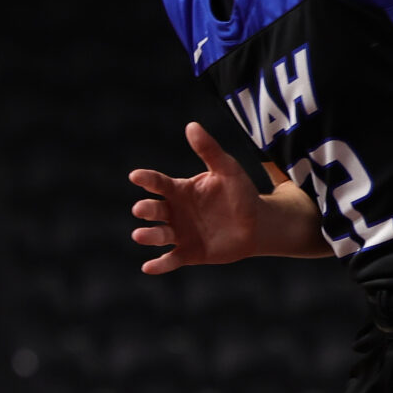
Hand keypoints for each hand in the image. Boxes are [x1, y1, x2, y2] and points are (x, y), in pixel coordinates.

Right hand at [129, 123, 265, 272]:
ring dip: (147, 235)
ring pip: (157, 235)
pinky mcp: (187, 253)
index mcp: (179, 191)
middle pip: (153, 210)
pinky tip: (148, 267)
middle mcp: (174, 212)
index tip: (136, 176)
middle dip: (145, 210)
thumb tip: (192, 125)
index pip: (158, 184)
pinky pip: (170, 259)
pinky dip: (159, 264)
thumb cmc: (239, 193)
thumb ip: (209, 150)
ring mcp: (179, 234)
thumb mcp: (227, 170)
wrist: (257, 224)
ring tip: (139, 235)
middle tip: (141, 209)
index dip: (146, 180)